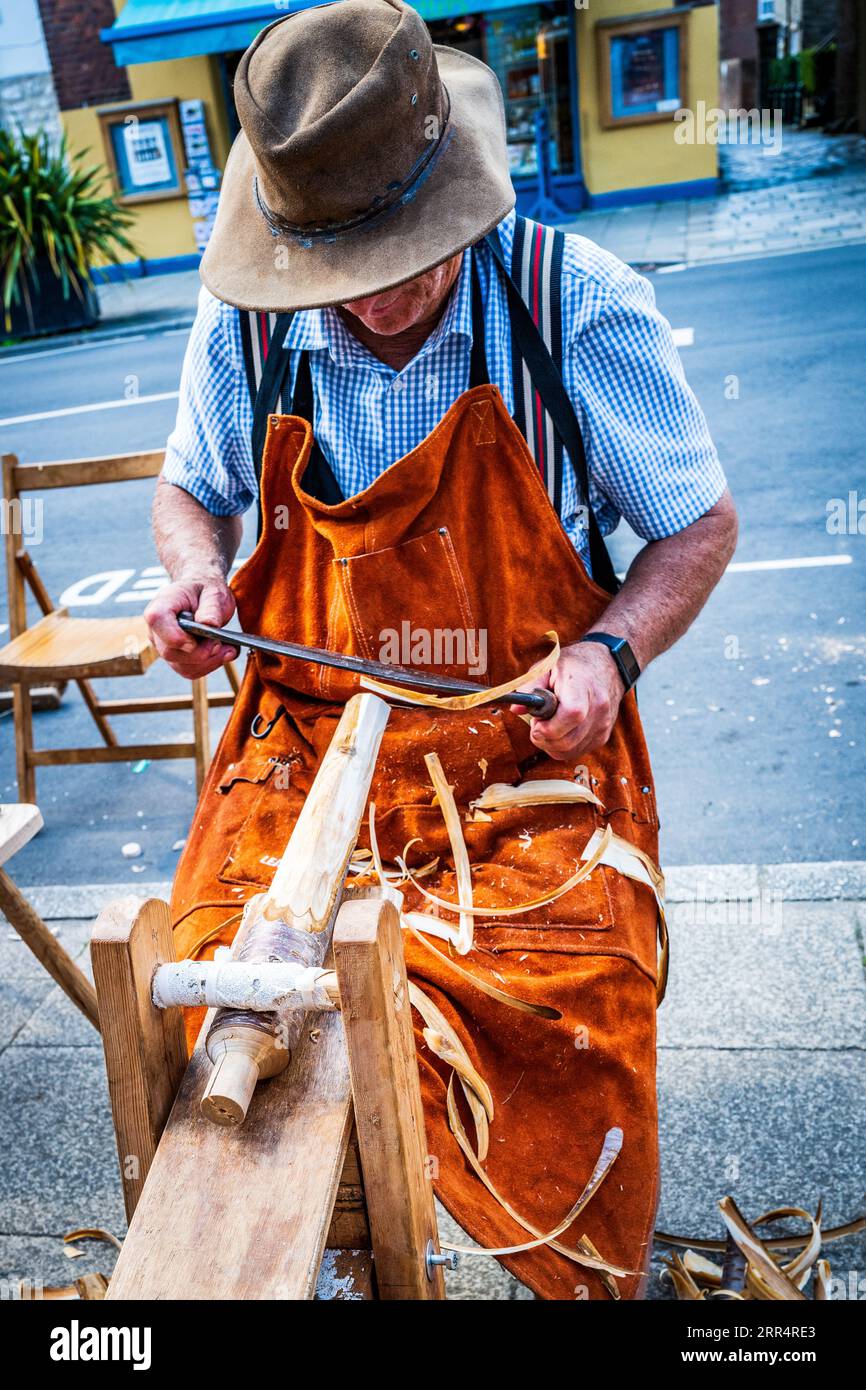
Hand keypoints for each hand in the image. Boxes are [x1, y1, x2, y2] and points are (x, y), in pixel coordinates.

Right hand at [145, 578, 238, 679]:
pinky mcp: (176, 658)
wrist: (203, 595)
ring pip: (182, 666)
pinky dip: (210, 665)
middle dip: (200, 653)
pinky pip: (190, 670)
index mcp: (162, 604)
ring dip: (209, 662)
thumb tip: (209, 624)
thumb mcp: (214, 592)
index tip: (197, 640)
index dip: (175, 635)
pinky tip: (224, 654)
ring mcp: (164, 646)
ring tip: (229, 649)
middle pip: (170, 651)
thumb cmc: (206, 590)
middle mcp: (157, 628)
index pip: (157, 620)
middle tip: (221, 644)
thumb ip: (211, 606)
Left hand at [511, 641, 623, 760]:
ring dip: (551, 744)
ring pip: (570, 751)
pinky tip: (560, 730)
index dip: (549, 725)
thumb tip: (516, 709)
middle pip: (568, 740)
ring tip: (548, 725)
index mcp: (583, 686)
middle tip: (537, 724)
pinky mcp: (603, 736)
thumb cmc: (573, 666)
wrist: (608, 666)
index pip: (571, 715)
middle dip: (544, 738)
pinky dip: (563, 746)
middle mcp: (598, 708)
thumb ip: (530, 686)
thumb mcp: (547, 666)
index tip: (536, 720)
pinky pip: (577, 751)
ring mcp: (603, 724)